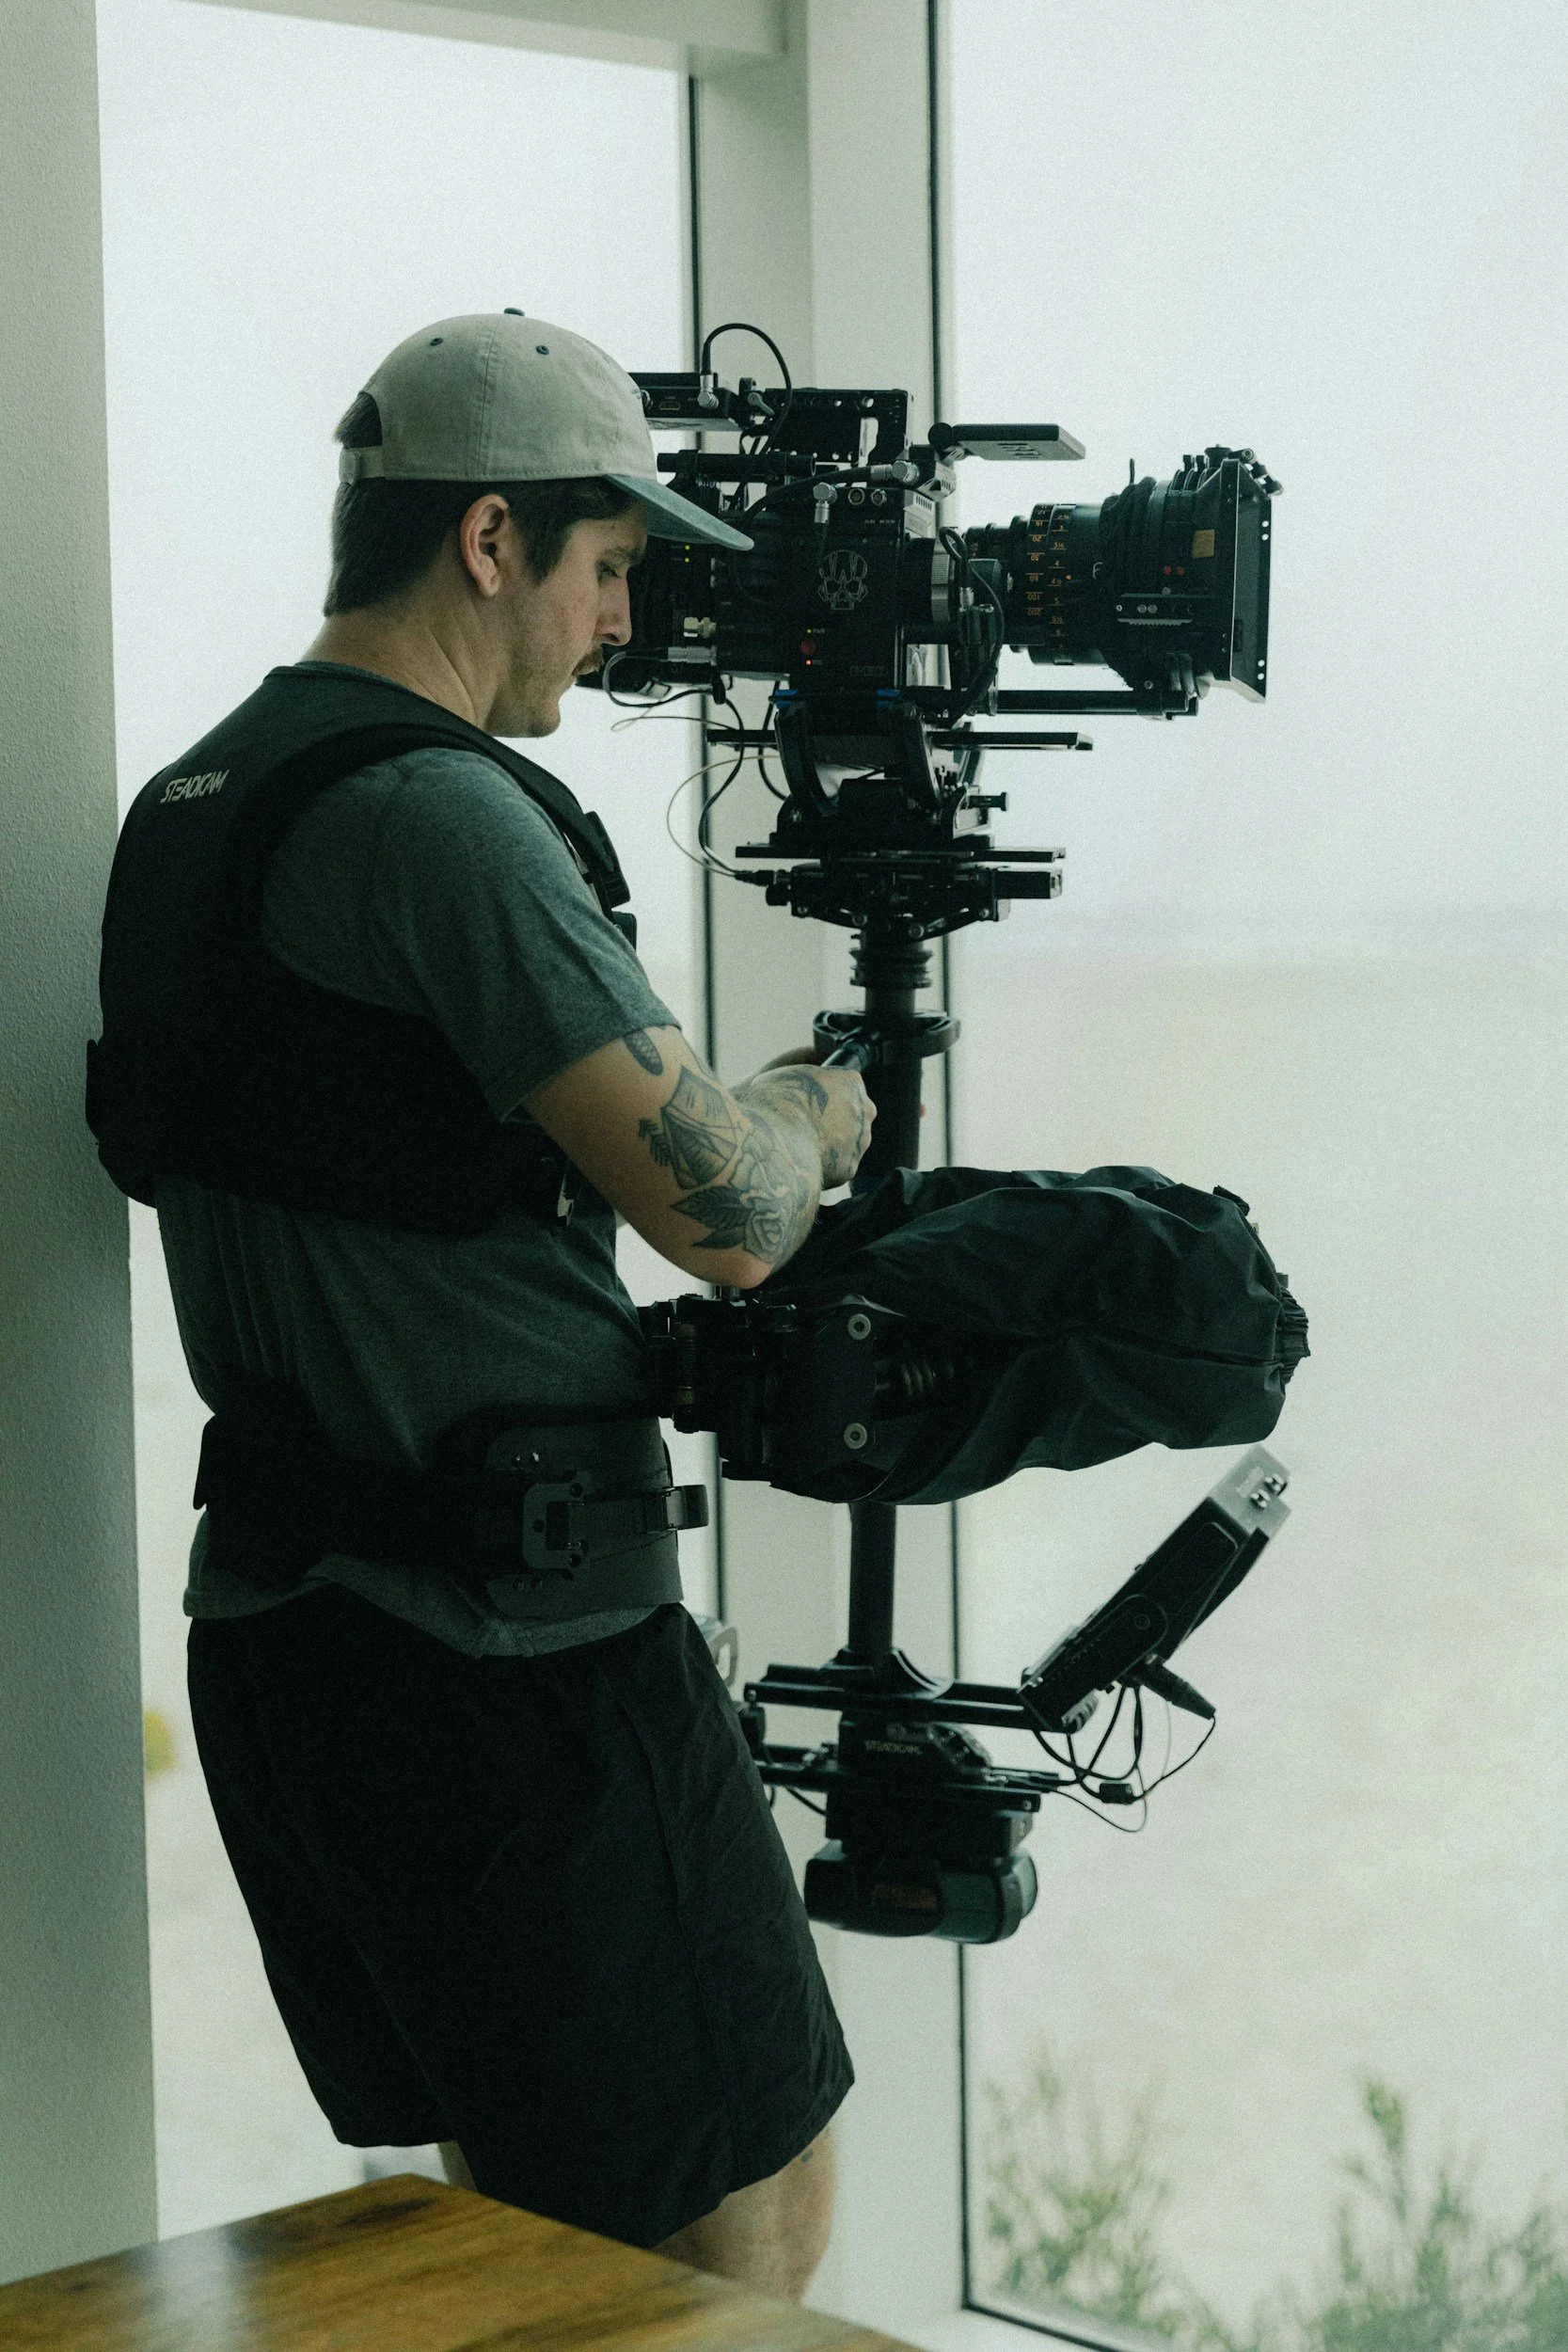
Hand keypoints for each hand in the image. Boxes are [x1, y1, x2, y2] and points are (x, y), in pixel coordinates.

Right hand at [741, 1061, 874, 1189]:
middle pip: (856, 1114)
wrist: (775, 1138)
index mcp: (851, 1081)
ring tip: (804, 1145)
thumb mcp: (787, 1073)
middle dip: (838, 1120)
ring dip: (834, 1143)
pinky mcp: (850, 1167)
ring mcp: (860, 1140)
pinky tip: (805, 1160)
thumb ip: (807, 1079)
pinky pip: (839, 1165)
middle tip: (812, 1126)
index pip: (848, 1086)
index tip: (814, 1103)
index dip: (829, 1095)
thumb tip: (801, 1085)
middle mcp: (863, 1109)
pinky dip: (826, 1165)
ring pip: (851, 1142)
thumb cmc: (776, 1103)